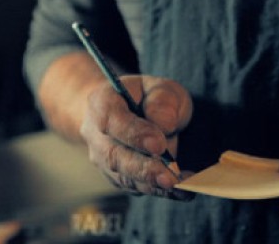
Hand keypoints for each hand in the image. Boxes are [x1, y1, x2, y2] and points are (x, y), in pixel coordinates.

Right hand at [80, 75, 192, 198]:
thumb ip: (163, 100)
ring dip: (153, 184)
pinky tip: (182, 190)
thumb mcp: (161, 88)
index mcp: (102, 103)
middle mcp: (96, 134)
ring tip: (180, 186)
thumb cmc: (149, 98)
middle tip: (170, 177)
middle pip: (114, 155)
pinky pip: (136, 187)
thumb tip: (164, 124)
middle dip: (144, 169)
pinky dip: (159, 190)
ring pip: (124, 177)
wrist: (132, 111)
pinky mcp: (118, 177)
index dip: (134, 134)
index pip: (112, 121)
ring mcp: (104, 159)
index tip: (159, 145)